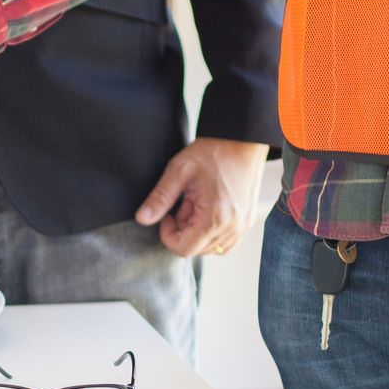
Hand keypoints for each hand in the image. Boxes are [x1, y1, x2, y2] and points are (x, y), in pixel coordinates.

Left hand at [135, 138, 269, 257]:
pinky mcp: (247, 221)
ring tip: (196, 205)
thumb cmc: (213, 151)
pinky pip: (226, 242)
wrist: (242, 139)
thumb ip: (160, 197)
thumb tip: (142, 218)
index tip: (167, 214)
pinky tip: (207, 211)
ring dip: (197, 233)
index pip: (184, 248)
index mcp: (216, 218)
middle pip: (197, 250)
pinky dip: (212, 234)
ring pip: (211, 249)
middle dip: (183, 231)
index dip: (167, 235)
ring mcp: (243, 226)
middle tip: (183, 204)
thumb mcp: (179, 170)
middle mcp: (232, 227)